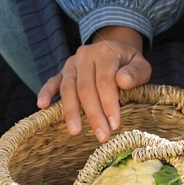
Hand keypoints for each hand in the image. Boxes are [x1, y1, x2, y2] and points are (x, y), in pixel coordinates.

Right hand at [36, 25, 152, 141]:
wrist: (114, 48)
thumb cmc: (129, 63)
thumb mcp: (141, 64)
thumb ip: (136, 72)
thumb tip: (123, 81)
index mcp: (105, 52)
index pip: (105, 81)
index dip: (109, 104)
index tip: (114, 125)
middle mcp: (85, 56)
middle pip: (86, 88)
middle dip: (93, 114)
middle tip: (101, 136)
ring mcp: (71, 64)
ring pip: (68, 88)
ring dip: (71, 111)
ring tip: (75, 131)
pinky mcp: (62, 71)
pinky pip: (52, 81)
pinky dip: (46, 92)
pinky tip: (42, 105)